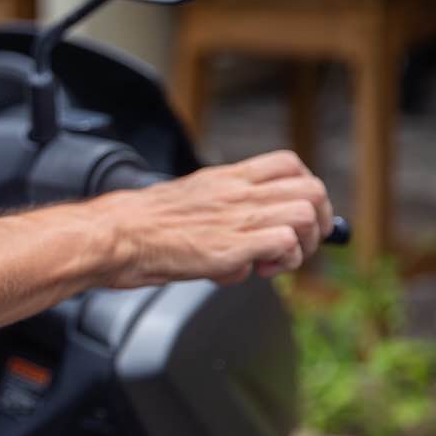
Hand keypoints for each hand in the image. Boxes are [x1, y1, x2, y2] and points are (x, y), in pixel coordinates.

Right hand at [93, 150, 333, 287]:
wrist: (117, 235)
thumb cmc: (141, 226)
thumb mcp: (188, 200)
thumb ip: (221, 209)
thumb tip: (243, 233)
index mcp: (226, 179)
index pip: (289, 164)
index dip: (305, 191)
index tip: (298, 216)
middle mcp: (238, 192)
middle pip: (313, 189)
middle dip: (318, 222)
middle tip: (298, 245)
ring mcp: (238, 216)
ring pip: (307, 213)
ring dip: (302, 245)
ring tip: (273, 261)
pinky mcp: (233, 244)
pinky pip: (286, 243)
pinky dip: (282, 261)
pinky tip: (255, 270)